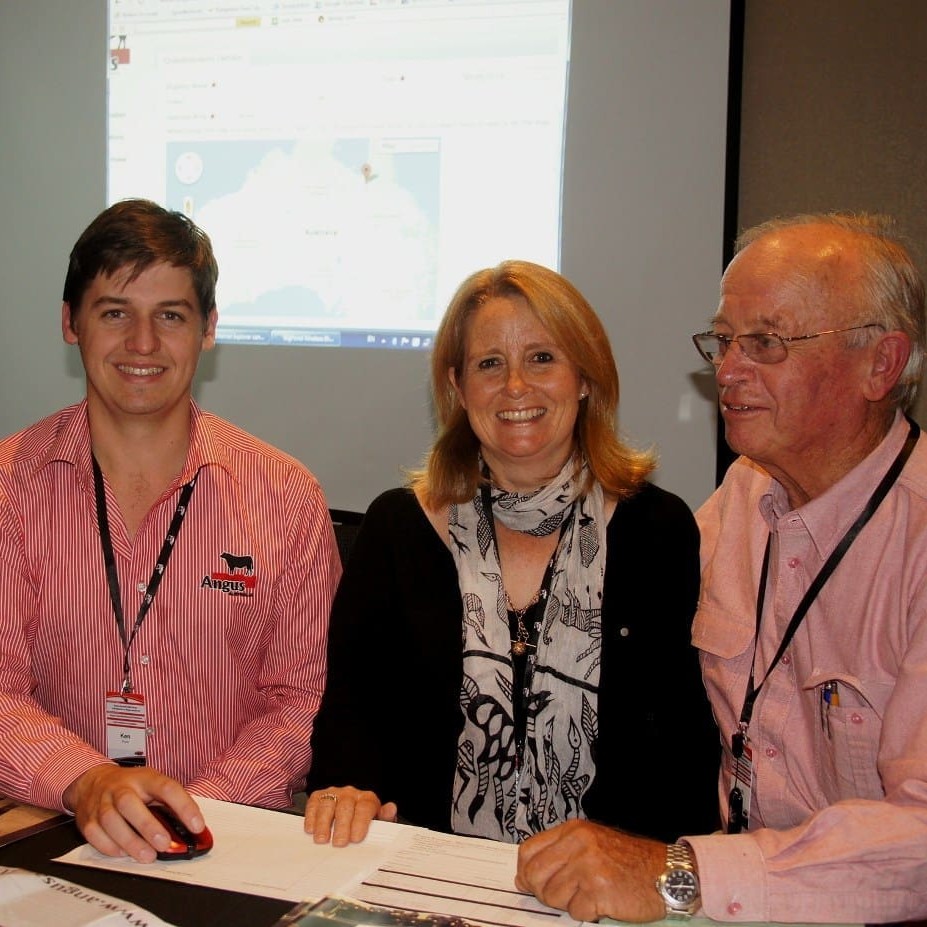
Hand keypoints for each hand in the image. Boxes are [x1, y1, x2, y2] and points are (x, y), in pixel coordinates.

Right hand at [63, 764, 204, 862]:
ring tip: (147, 855)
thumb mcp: (153, 785)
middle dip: (148, 826)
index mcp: (145, 778)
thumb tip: (194, 827)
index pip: (167, 788)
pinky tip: (123, 854)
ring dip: (130, 841)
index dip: (184, 806)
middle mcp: (121, 788)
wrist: (93, 781)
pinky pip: (95, 834)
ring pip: (111, 821)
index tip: (197, 826)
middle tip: (165, 844)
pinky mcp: (87, 819)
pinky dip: (109, 847)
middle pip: (130, 804)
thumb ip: (170, 803)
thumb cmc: (131, 786)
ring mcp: (101, 803)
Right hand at [304, 785, 397, 846]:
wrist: (351, 807)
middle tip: (340, 843)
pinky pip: (314, 803)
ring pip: (328, 805)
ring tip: (322, 840)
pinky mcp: (319, 797)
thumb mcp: (377, 821)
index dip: (360, 822)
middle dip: (342, 826)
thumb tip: (391, 809)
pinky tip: (310, 829)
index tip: (356, 838)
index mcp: (367, 799)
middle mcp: (350, 794)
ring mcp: (333, 794)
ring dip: (324, 823)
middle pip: (345, 807)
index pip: (365, 808)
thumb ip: (385, 818)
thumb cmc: (364, 820)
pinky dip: (311, 816)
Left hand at [515, 820, 666, 922]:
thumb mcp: (592, 844)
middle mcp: (578, 844)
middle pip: (534, 875)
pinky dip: (587, 913)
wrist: (666, 874)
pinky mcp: (598, 890)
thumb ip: (559, 854)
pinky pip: (574, 912)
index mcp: (573, 830)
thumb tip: (524, 877)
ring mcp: (587, 866)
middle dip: (544, 891)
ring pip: (552, 896)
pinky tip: (603, 902)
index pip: (528, 850)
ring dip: (569, 903)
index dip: (525, 871)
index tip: (528, 882)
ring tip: (591, 893)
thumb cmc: (630, 862)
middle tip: (565, 894)